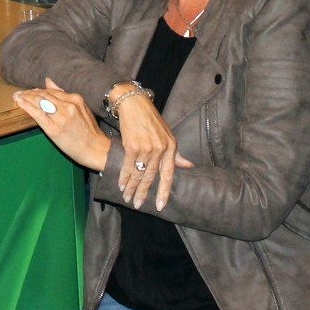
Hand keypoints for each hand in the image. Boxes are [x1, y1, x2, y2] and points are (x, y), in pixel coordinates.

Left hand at [14, 79, 112, 173]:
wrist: (97, 150)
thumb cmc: (90, 132)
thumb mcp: (82, 109)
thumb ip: (65, 95)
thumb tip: (49, 81)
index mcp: (75, 99)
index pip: (52, 91)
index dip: (39, 90)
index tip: (30, 91)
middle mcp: (68, 105)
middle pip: (44, 95)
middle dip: (30, 93)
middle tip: (19, 93)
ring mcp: (60, 116)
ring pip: (39, 101)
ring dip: (25, 97)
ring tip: (16, 96)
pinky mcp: (54, 128)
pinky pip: (37, 113)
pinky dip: (26, 106)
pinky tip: (19, 102)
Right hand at [110, 83, 192, 210]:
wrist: (135, 104)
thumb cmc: (151, 120)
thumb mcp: (168, 135)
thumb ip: (176, 154)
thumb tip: (188, 166)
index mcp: (171, 147)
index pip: (169, 175)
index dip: (164, 191)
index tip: (160, 205)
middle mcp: (160, 149)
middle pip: (151, 177)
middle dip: (143, 193)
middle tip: (137, 205)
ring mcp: (146, 148)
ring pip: (138, 174)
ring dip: (131, 187)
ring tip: (127, 198)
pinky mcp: (131, 146)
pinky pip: (128, 167)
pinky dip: (123, 177)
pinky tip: (120, 184)